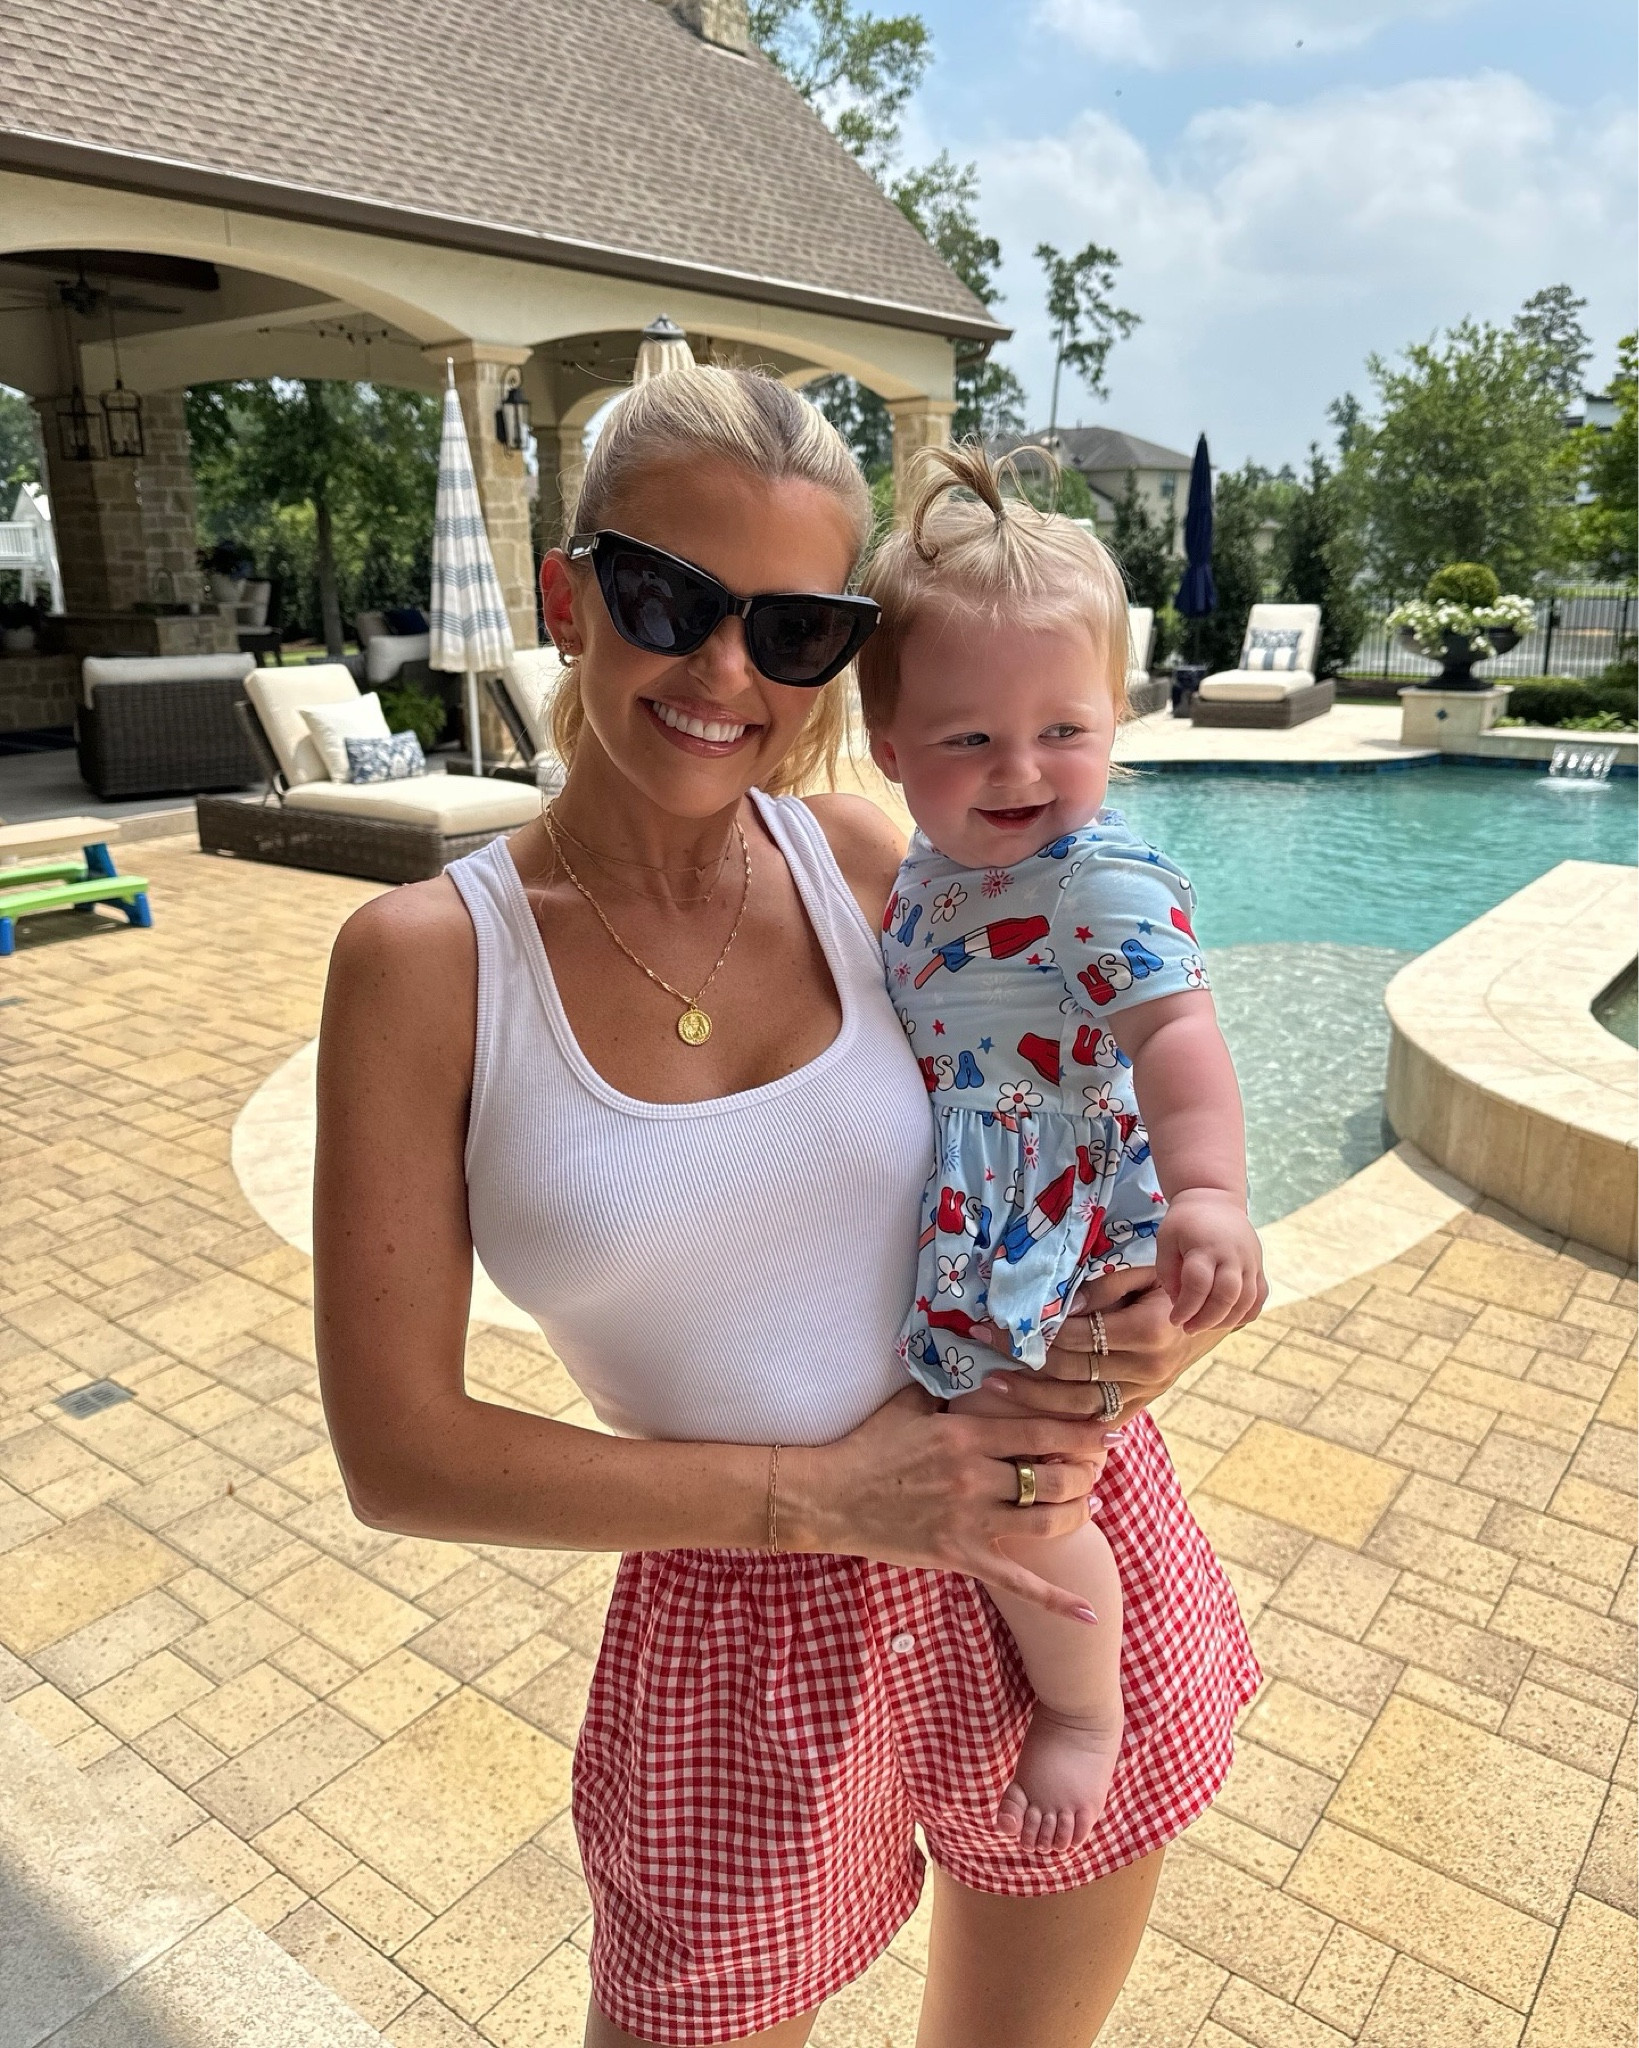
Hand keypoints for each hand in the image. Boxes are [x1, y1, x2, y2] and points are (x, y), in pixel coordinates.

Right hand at [785, 1386, 1113, 1623]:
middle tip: (1099, 1468)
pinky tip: (1087, 1610)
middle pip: (1053, 1476)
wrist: (830, 1497)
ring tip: (1088, 1505)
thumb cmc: (869, 1446)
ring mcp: (969, 1521)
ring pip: (1046, 1521)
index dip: (1082, 1432)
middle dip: (1087, 1472)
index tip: (1107, 1431)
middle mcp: (974, 1477)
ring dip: (1077, 1513)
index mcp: (965, 1435)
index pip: (1041, 1431)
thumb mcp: (910, 1404)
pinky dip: (1055, 1599)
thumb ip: (951, 1387)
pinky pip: (1017, 1583)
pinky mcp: (960, 1557)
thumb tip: (982, 1363)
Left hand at [972, 1265, 1251, 1420]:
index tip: (998, 1322)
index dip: (1038, 1331)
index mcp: (1149, 1330)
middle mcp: (1147, 1368)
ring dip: (1033, 1397)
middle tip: (984, 1346)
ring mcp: (1145, 1392)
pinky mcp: (1142, 1405)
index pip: (1079, 1336)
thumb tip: (1064, 1306)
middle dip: (1024, 1361)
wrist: (1209, 1314)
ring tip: (994, 1383)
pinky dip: (1063, 1420)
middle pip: (1073, 1371)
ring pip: (1080, 1404)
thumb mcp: (1143, 1273)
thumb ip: (1104, 1288)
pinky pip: (1098, 1420)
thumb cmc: (1169, 1285)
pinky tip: (1029, 1416)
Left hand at [1156, 1189, 1264, 1330]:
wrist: (1215, 1200)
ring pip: (1246, 1300)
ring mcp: (1250, 1261)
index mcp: (1205, 1246)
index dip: (1187, 1307)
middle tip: (1188, 1328)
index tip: (1175, 1319)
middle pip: (1227, 1295)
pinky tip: (1226, 1320)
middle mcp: (1232, 1254)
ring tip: (1204, 1326)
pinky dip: (1246, 1314)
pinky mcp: (1259, 1266)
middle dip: (1207, 1318)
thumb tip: (1178, 1303)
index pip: (1199, 1283)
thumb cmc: (1185, 1223)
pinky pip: (1259, 1297)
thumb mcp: (1166, 1240)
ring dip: (1225, 1320)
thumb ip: (1168, 1272)